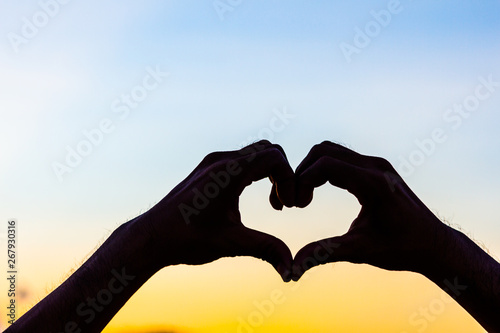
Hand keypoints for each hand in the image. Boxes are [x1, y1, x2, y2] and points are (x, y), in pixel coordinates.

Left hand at [142, 140, 295, 280]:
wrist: (151, 237)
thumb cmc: (187, 239)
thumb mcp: (231, 244)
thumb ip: (266, 250)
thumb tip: (292, 270)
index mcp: (227, 173)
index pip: (274, 158)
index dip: (289, 179)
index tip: (289, 206)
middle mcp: (220, 160)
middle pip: (268, 151)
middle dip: (283, 175)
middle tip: (284, 204)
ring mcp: (212, 162)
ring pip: (256, 153)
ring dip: (270, 175)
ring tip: (274, 205)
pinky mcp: (208, 168)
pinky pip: (242, 160)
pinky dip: (256, 174)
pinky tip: (254, 199)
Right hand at [291, 141, 447, 279]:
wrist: (434, 244)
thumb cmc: (402, 249)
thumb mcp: (360, 251)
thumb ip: (323, 254)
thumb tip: (292, 270)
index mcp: (374, 183)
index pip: (325, 165)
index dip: (301, 182)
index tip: (294, 206)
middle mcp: (375, 166)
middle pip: (323, 151)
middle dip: (302, 173)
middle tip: (295, 202)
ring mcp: (376, 164)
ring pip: (330, 150)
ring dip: (310, 170)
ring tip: (303, 198)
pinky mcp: (375, 167)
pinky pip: (340, 157)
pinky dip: (322, 170)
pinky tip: (316, 193)